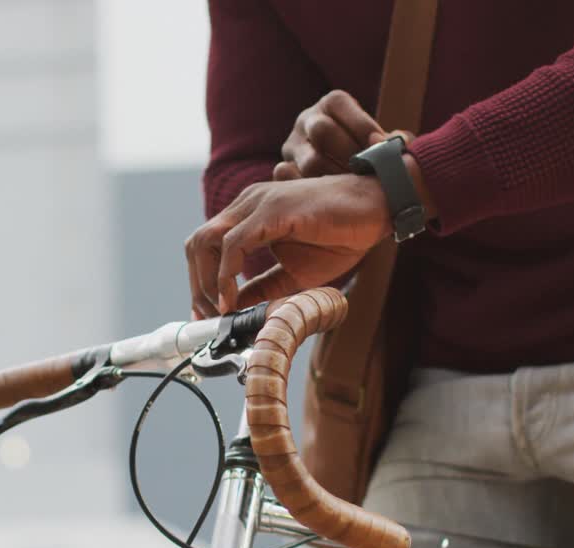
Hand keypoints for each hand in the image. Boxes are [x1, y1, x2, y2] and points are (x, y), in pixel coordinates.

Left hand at [184, 174, 390, 316]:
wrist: (376, 209)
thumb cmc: (340, 235)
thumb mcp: (294, 273)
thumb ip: (262, 287)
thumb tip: (234, 307)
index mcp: (249, 215)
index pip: (205, 246)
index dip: (200, 281)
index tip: (207, 314)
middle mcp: (246, 205)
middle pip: (197, 244)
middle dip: (197, 285)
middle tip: (209, 317)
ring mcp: (257, 204)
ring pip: (207, 242)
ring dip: (207, 282)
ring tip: (221, 311)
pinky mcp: (272, 210)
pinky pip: (233, 244)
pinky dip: (227, 275)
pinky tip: (233, 299)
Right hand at [274, 90, 409, 180]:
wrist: (341, 175)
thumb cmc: (368, 154)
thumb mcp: (378, 139)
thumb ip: (393, 140)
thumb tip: (402, 142)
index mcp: (331, 104)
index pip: (339, 105)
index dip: (362, 126)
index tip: (382, 147)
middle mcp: (307, 120)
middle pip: (321, 131)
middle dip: (348, 153)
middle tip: (369, 172)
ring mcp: (292, 146)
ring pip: (309, 161)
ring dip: (335, 178)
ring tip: (357, 191)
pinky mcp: (283, 170)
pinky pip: (292, 181)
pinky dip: (314, 192)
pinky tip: (335, 202)